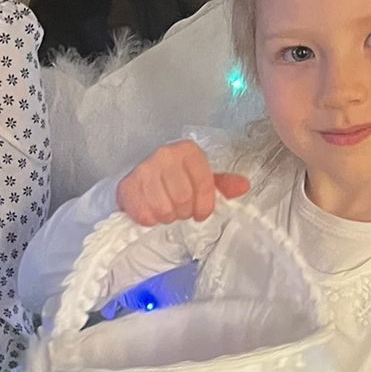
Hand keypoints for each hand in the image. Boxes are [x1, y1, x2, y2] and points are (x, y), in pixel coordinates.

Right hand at [116, 140, 250, 226]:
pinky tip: (150, 212)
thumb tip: (243, 186)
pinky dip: (150, 220)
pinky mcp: (127, 185)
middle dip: (184, 212)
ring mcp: (143, 169)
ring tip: (166, 211)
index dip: (204, 206)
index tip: (200, 213)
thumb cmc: (175, 179)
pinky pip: (144, 215)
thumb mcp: (200, 178)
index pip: (204, 184)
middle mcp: (164, 155)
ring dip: (167, 217)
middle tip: (180, 211)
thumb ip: (222, 184)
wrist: (140, 177)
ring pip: (164, 209)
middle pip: (183, 199)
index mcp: (187, 151)